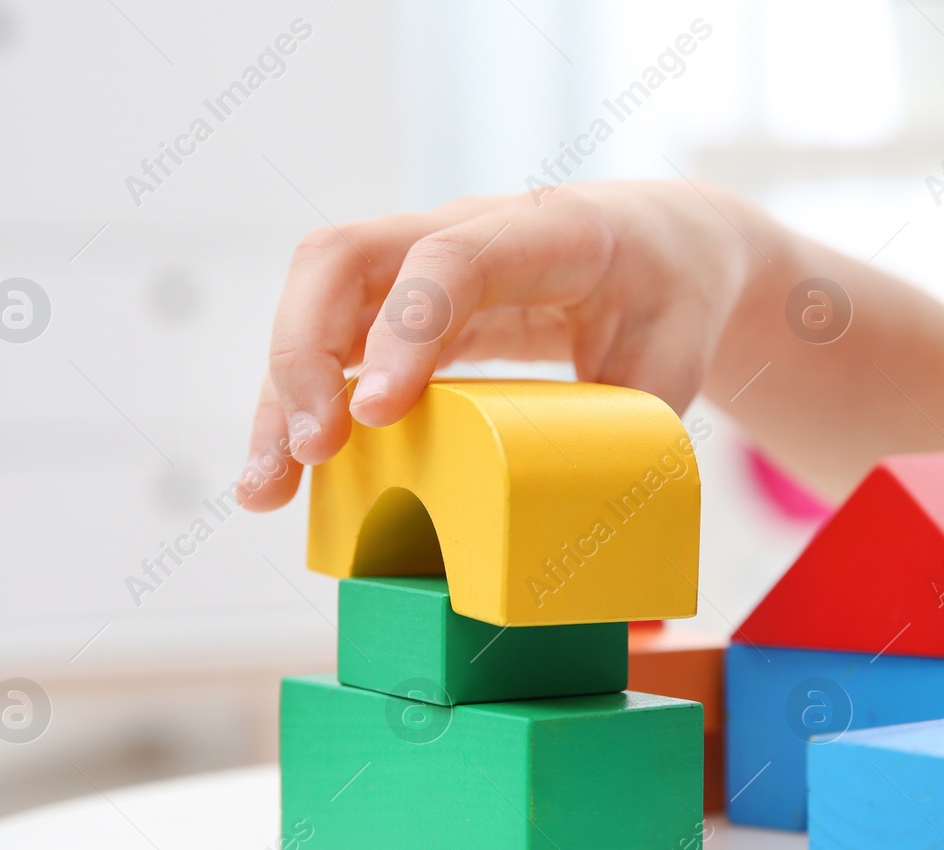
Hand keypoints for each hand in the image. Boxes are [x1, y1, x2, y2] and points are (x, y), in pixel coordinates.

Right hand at [238, 180, 762, 510]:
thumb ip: (627, 426)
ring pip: (318, 302)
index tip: (376, 413)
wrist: (662, 242)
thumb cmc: (672, 297)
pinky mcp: (401, 303)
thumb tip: (569, 522)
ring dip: (280, 393)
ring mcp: (421, 261)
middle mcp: (467, 232)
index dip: (405, 331)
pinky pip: (332, 339)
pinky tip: (280, 476)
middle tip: (310, 451)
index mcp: (550, 232)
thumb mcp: (677, 360)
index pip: (453, 260)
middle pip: (345, 258)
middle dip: (306, 353)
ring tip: (265, 491)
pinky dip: (297, 405)